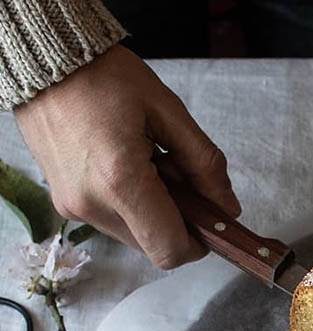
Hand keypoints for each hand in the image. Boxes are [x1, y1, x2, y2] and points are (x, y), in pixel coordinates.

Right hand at [14, 45, 240, 268]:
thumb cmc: (104, 77)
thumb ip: (204, 165)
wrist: (43, 59)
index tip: (208, 219)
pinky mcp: (64, 204)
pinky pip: (113, 223)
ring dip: (153, 214)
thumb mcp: (168, 111)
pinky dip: (130, 206)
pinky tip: (126, 168)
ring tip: (147, 165)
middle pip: (154, 248)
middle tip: (176, 176)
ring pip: (135, 238)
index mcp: (120, 181)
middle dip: (177, 222)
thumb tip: (228, 208)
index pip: (171, 249)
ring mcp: (74, 208)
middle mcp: (93, 204)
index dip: (198, 243)